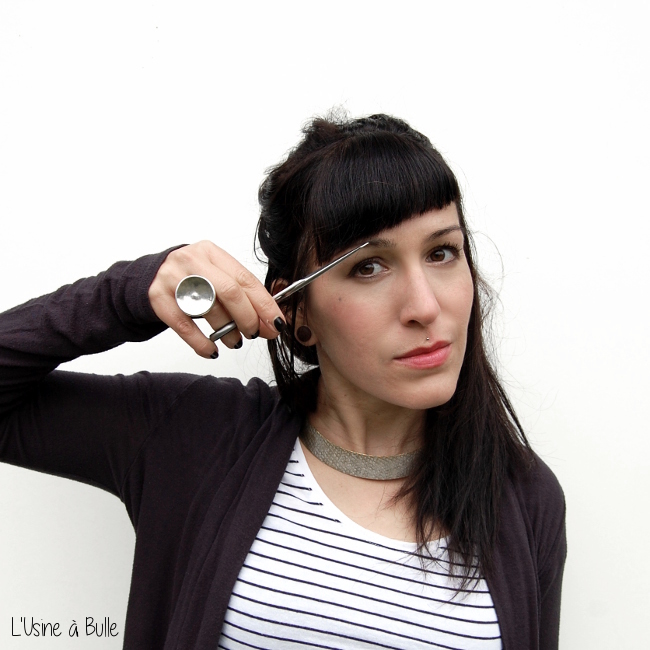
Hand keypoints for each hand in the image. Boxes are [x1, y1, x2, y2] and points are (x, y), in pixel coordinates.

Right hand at [148, 241, 285, 357]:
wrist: (149, 276)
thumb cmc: (191, 279)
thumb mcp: (215, 276)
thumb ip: (241, 294)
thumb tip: (270, 321)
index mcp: (212, 253)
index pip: (244, 279)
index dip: (264, 303)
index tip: (276, 322)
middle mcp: (192, 261)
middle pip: (229, 292)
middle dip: (248, 317)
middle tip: (255, 333)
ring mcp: (172, 279)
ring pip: (208, 309)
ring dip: (227, 331)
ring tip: (234, 341)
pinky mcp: (157, 298)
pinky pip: (184, 326)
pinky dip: (202, 343)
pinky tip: (212, 350)